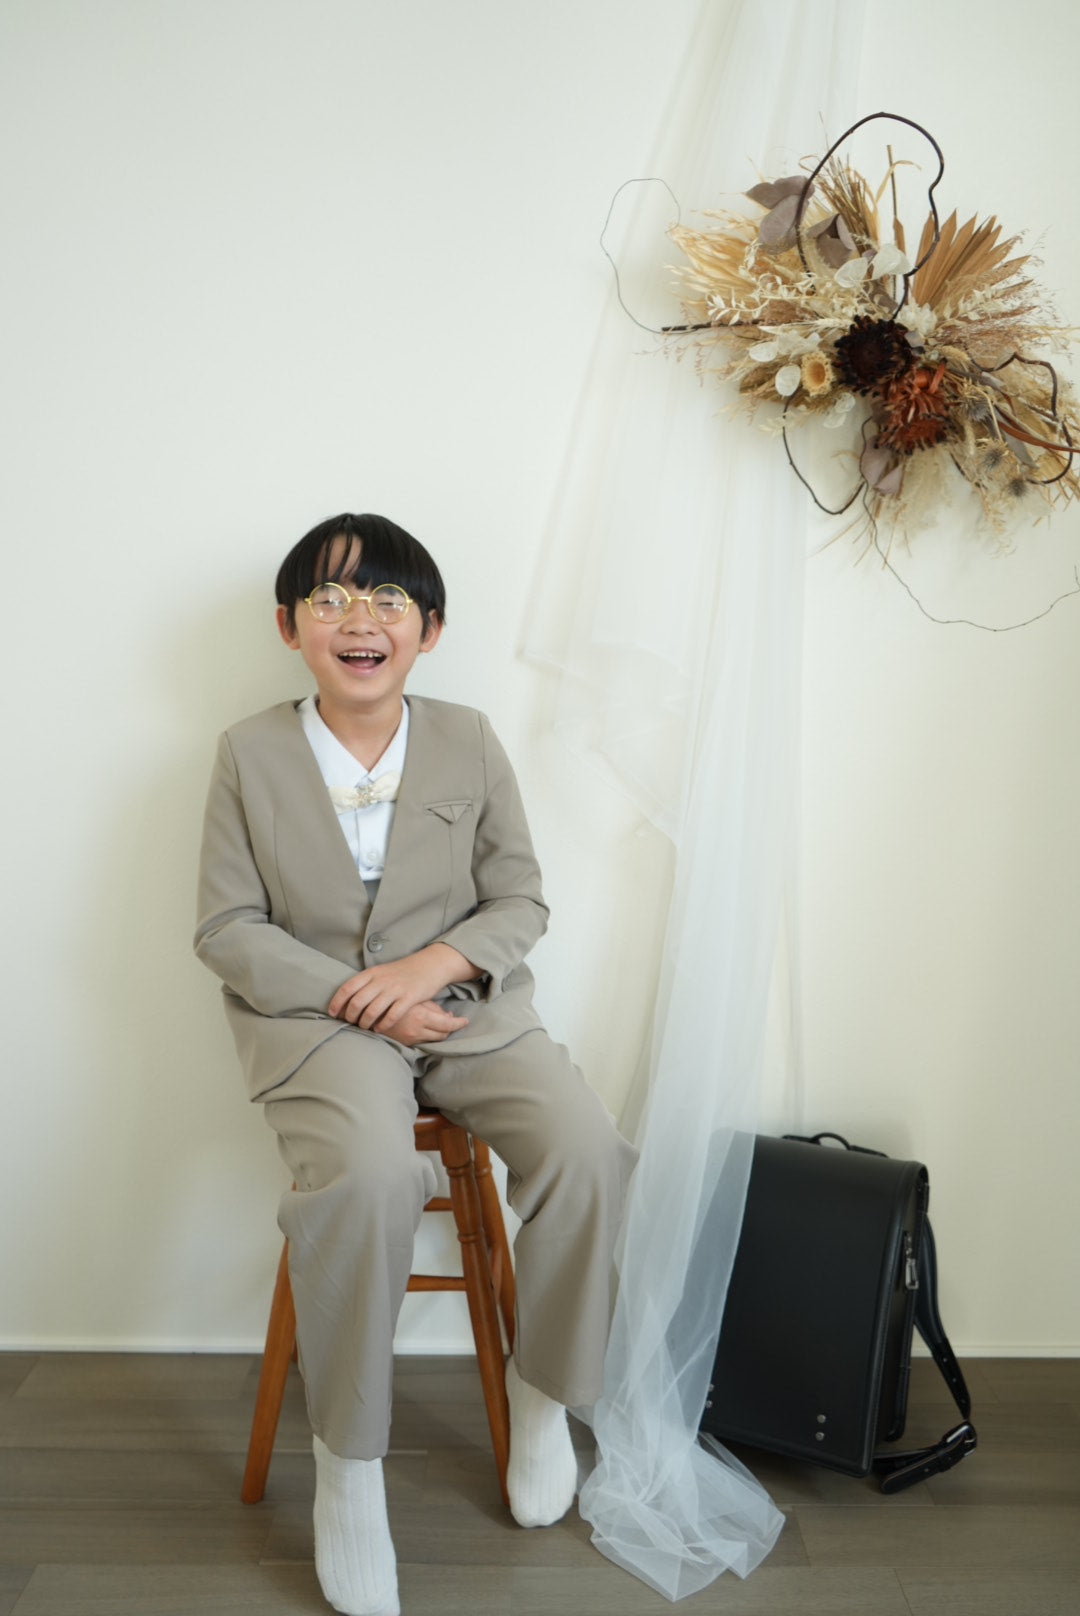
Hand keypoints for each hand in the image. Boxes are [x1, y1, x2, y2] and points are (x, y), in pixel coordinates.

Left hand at [328, 943, 477, 1032]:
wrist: (430, 965)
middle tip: (350, 1023)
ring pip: (372, 1011)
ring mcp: (395, 989)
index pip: (347, 988)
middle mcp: (381, 980)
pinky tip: (379, 1029)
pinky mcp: (409, 998)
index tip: (333, 1014)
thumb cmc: (403, 971)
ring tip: (364, 1028)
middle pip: (357, 1002)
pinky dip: (382, 1025)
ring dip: (365, 1023)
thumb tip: (347, 1000)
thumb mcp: (381, 971)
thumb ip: (366, 983)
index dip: (337, 1002)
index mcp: (372, 972)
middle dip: (350, 1016)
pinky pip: (391, 1016)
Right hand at [388, 999, 468, 1045]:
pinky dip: (429, 1036)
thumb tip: (449, 1017)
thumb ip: (433, 1008)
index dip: (458, 1024)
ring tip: (442, 1024)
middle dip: (450, 1029)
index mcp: (421, 1016)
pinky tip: (429, 1028)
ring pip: (434, 1040)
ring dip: (440, 1033)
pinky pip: (423, 1041)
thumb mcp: (415, 997)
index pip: (447, 1025)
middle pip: (442, 1035)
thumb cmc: (394, 998)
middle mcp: (416, 1031)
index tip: (465, 1021)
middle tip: (454, 1021)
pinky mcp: (405, 1043)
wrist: (369, 1010)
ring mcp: (410, 1039)